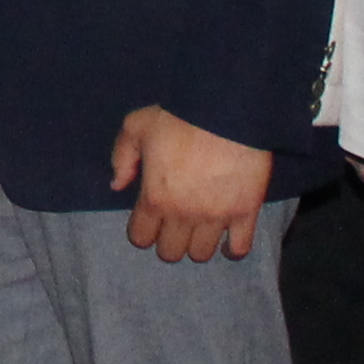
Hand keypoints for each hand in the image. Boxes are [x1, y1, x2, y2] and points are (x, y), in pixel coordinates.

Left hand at [107, 105, 270, 263]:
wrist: (225, 109)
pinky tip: (228, 243)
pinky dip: (233, 251)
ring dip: (197, 246)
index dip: (142, 232)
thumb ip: (122, 157)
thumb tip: (117, 186)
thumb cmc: (178, 117)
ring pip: (201, 254)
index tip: (148, 221)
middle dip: (168, 242)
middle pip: (171, 252)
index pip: (140, 238)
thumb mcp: (136, 127)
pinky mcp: (245, 213)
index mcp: (155, 198)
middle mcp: (183, 215)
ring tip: (200, 231)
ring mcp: (215, 217)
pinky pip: (240, 248)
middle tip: (174, 226)